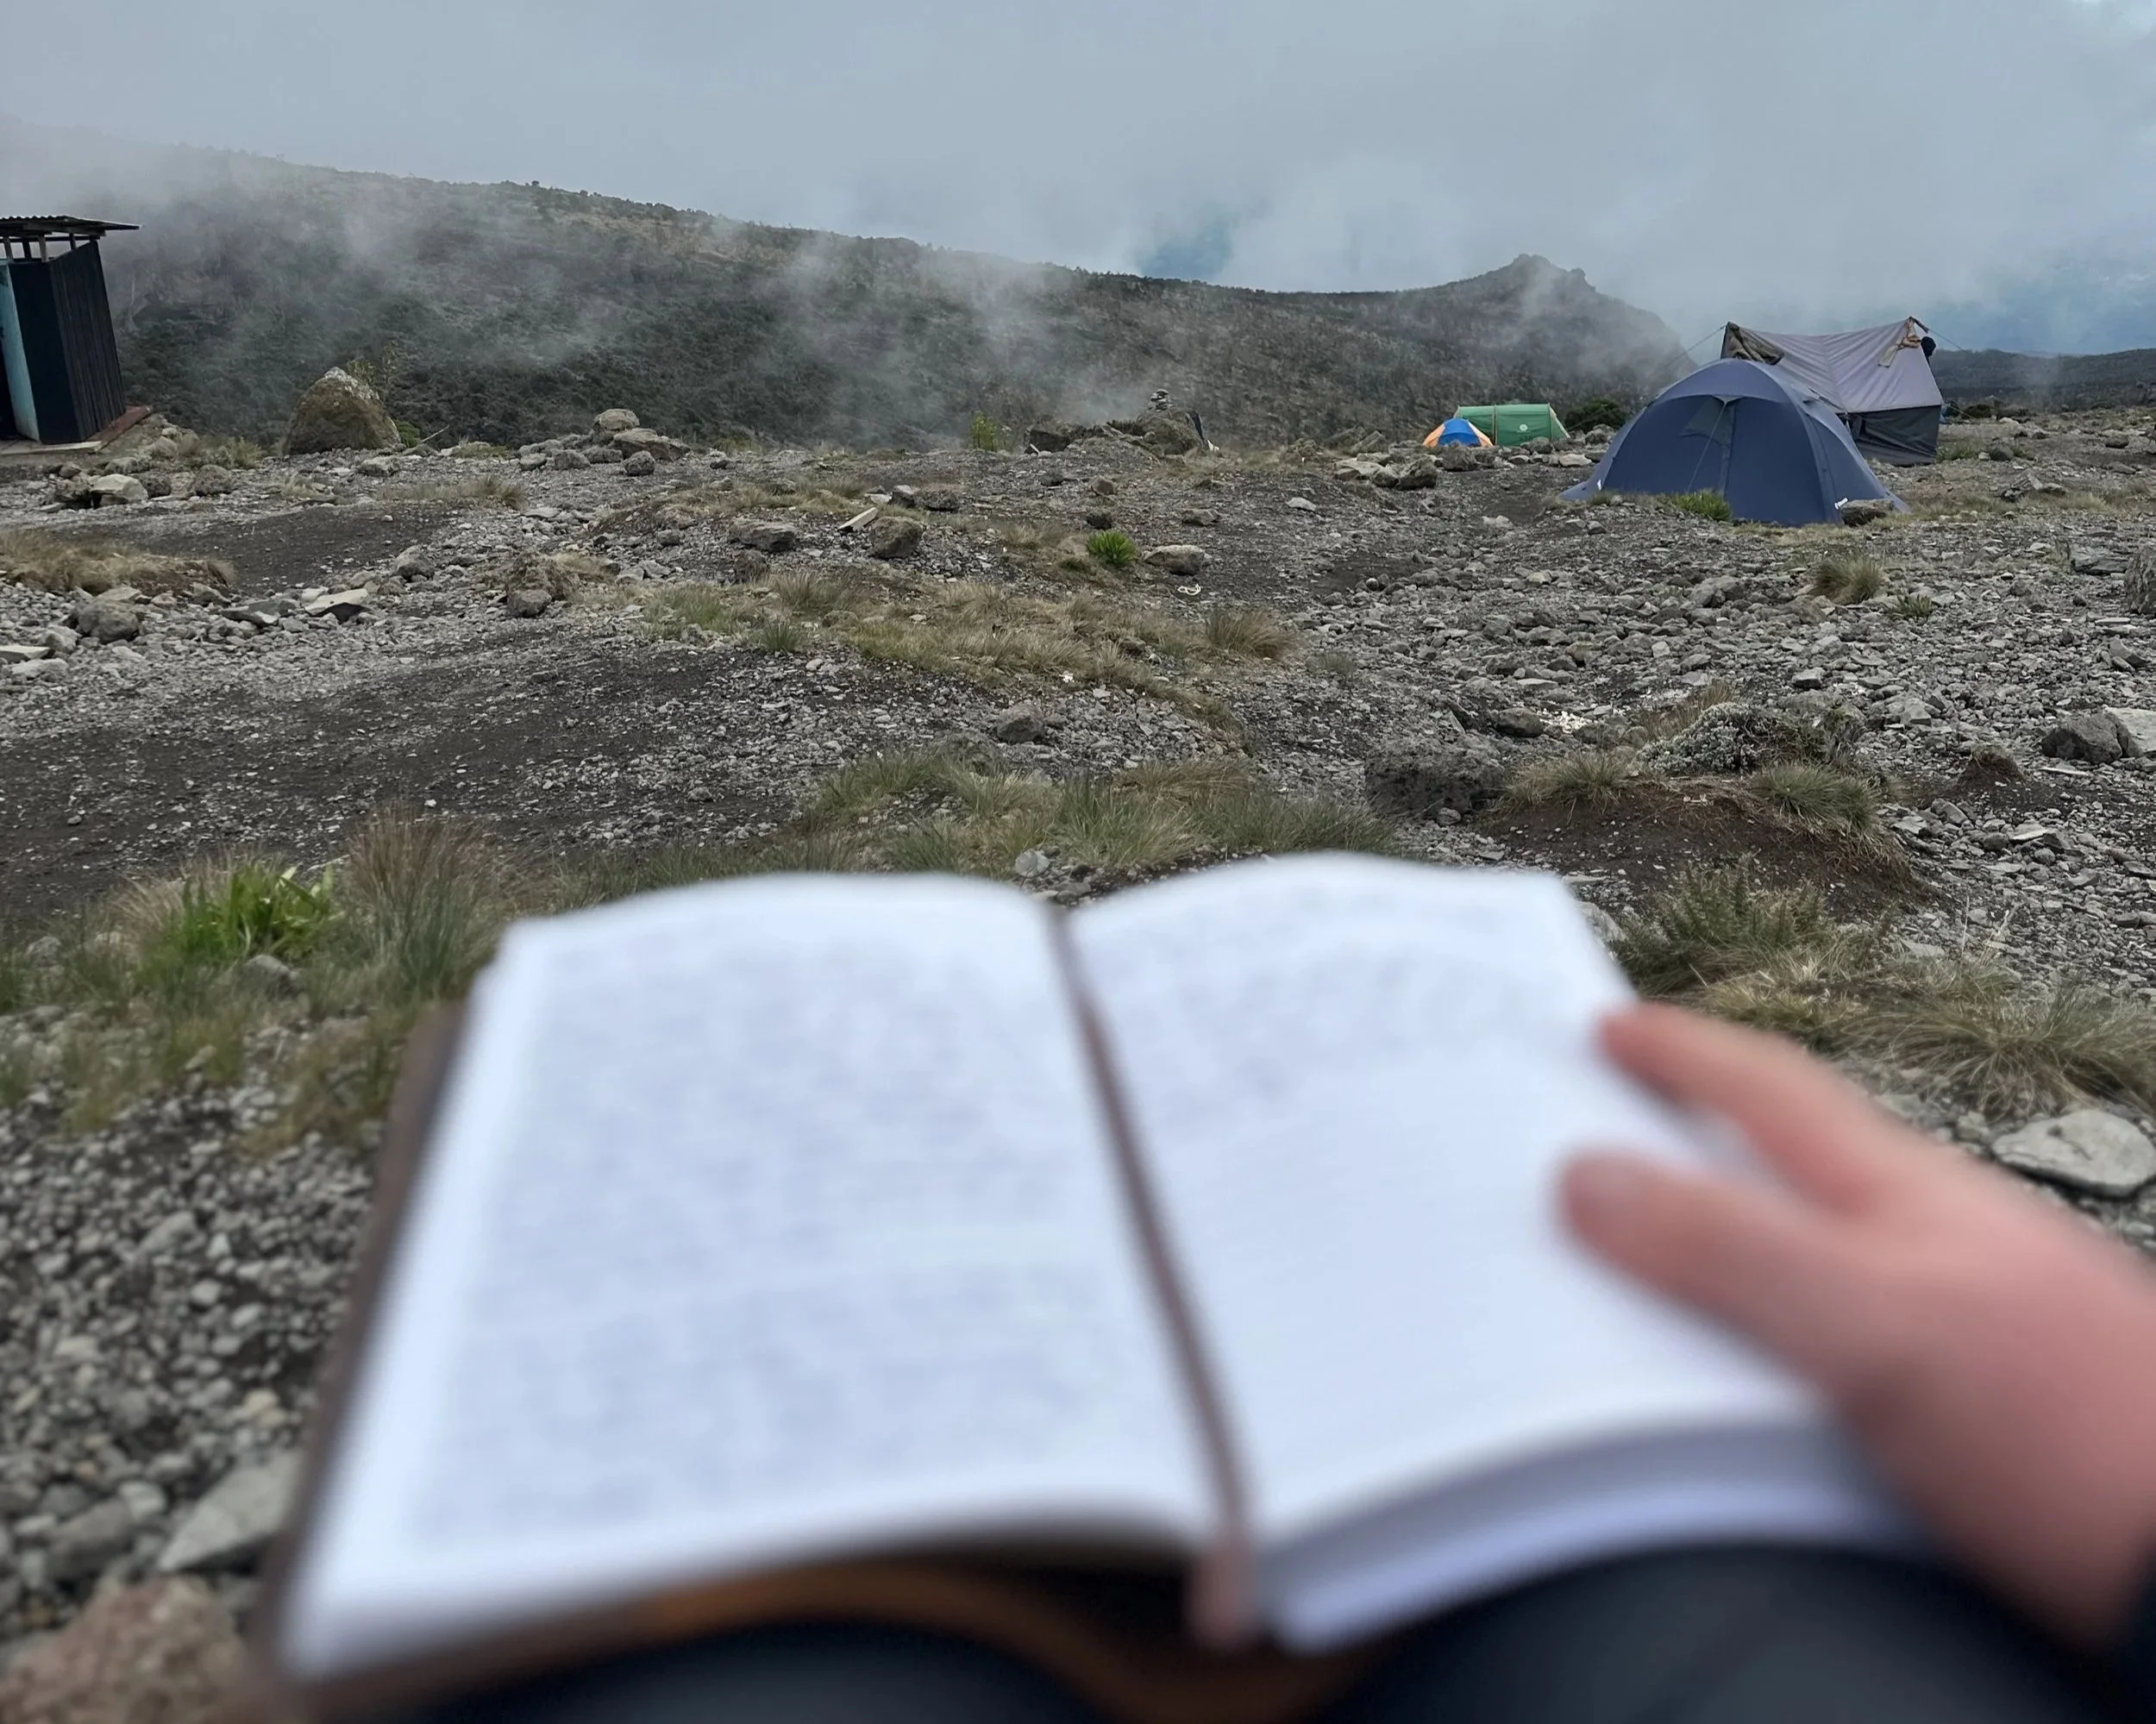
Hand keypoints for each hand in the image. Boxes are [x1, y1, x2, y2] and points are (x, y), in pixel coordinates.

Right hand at [1561, 1002, 2155, 1646]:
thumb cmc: (2077, 1436)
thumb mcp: (1873, 1327)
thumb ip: (1728, 1249)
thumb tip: (1591, 1178)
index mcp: (1906, 1194)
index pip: (1770, 1091)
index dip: (1682, 1053)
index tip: (1613, 1027)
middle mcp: (1939, 1237)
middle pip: (1801, 1155)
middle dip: (1708, 1125)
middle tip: (1631, 1112)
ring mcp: (1969, 1314)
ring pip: (1830, 1242)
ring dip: (1746, 1229)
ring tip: (1674, 1241)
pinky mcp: (1980, 1402)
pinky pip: (1851, 1330)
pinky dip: (1787, 1325)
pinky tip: (1772, 1371)